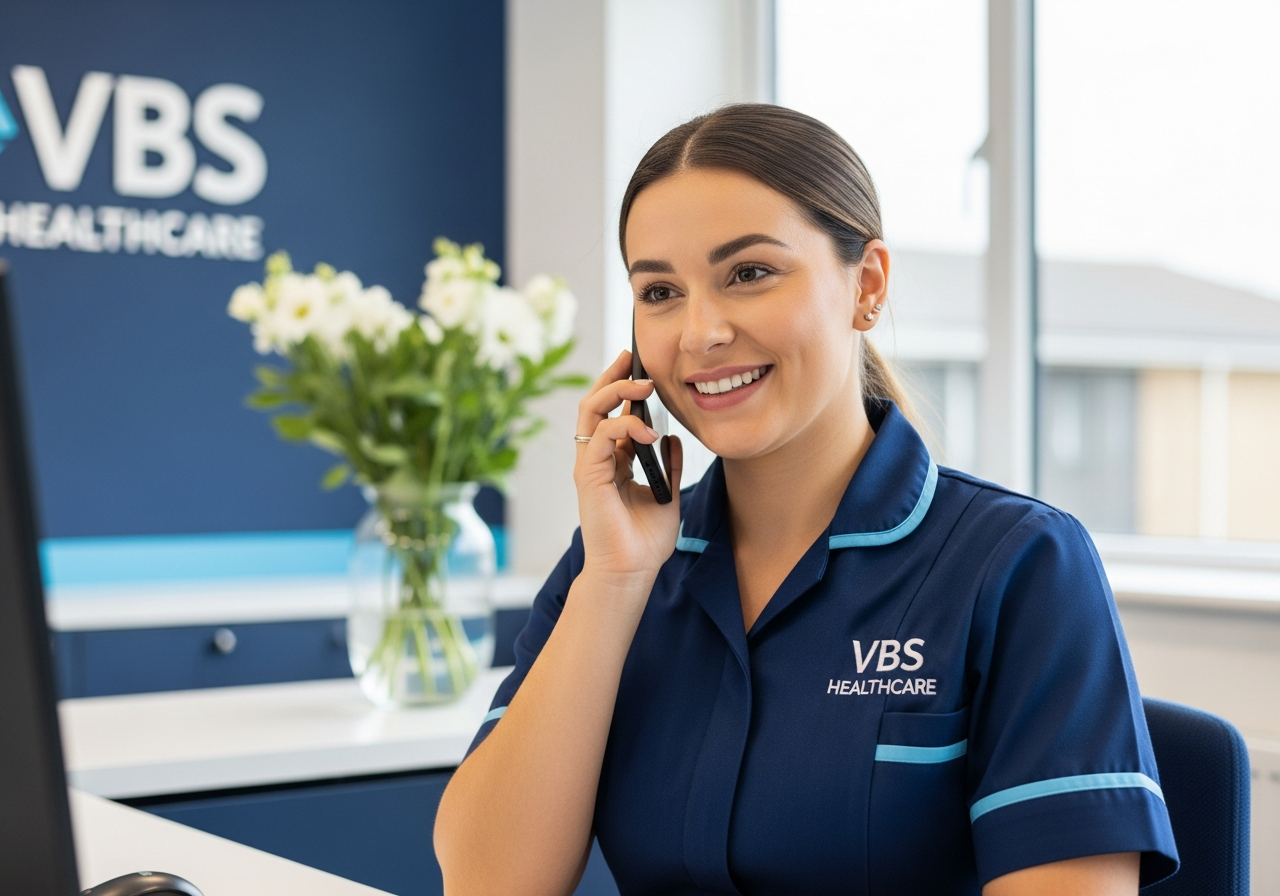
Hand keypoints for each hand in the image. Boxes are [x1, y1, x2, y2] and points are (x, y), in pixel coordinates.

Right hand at [574, 350, 683, 588]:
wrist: (632, 572)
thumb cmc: (644, 542)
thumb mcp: (667, 495)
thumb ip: (669, 467)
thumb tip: (674, 440)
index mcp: (612, 464)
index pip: (611, 415)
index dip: (622, 389)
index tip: (639, 368)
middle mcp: (596, 461)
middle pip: (594, 406)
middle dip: (611, 378)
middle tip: (631, 359)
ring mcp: (590, 467)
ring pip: (590, 414)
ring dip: (615, 393)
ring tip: (642, 385)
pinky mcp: (588, 477)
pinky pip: (600, 437)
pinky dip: (622, 427)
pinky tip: (646, 431)